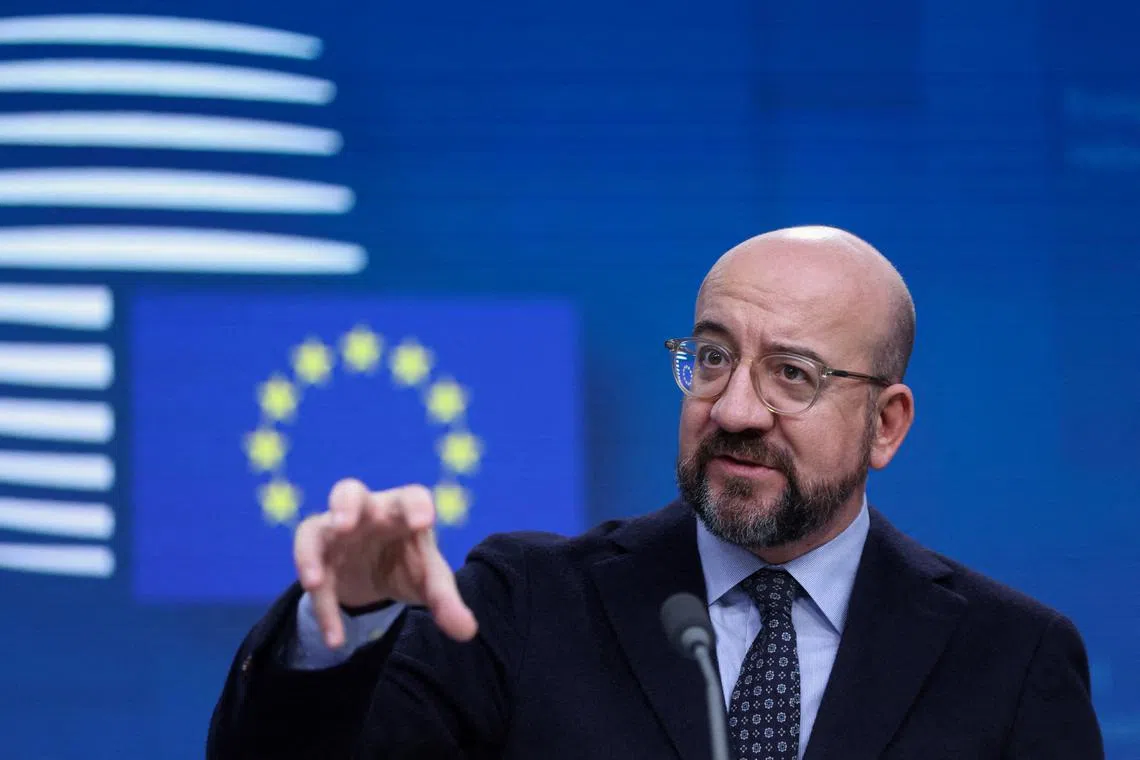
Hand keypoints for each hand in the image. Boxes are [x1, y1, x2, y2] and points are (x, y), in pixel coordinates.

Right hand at [294, 479, 477, 648]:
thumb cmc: (409, 563)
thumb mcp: (429, 581)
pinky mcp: (317, 554)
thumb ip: (446, 601)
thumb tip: (467, 632)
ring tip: (314, 582)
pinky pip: (309, 574)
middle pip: (350, 492)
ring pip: (314, 528)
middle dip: (345, 504)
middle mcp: (366, 513)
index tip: (423, 522)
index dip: (416, 506)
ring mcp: (335, 531)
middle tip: (344, 523)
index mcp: (403, 511)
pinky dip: (320, 605)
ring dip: (310, 553)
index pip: (411, 497)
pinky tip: (335, 636)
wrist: (376, 574)